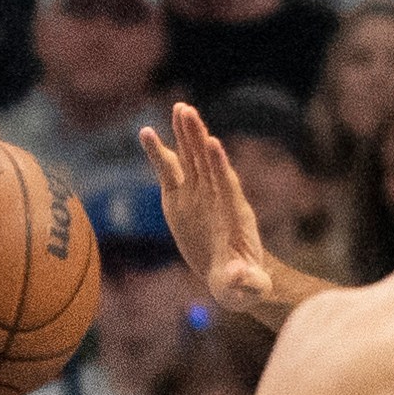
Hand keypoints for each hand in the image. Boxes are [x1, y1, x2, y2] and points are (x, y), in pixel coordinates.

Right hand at [138, 101, 275, 315]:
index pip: (227, 185)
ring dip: (185, 134)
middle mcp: (217, 198)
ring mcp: (199, 195)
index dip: (219, 165)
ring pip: (191, 159)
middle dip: (198, 137)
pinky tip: (147, 132)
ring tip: (179, 107)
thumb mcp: (246, 287)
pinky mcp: (181, 198)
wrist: (234, 275)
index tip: (212, 143)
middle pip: (207, 163)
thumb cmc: (243, 284)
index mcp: (234, 216)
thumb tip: (241, 277)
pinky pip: (169, 171)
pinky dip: (159, 152)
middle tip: (188, 111)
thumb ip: (245, 281)